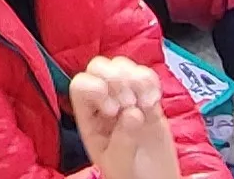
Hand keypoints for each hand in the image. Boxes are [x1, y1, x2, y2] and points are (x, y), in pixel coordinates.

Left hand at [71, 58, 181, 178]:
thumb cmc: (128, 175)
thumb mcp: (118, 164)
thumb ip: (122, 140)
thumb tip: (132, 113)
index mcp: (88, 117)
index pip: (80, 85)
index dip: (95, 89)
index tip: (112, 111)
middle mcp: (104, 102)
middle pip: (98, 66)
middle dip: (115, 79)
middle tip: (128, 103)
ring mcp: (126, 96)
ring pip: (121, 65)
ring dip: (134, 79)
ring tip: (144, 104)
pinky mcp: (147, 97)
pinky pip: (146, 74)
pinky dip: (151, 82)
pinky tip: (153, 102)